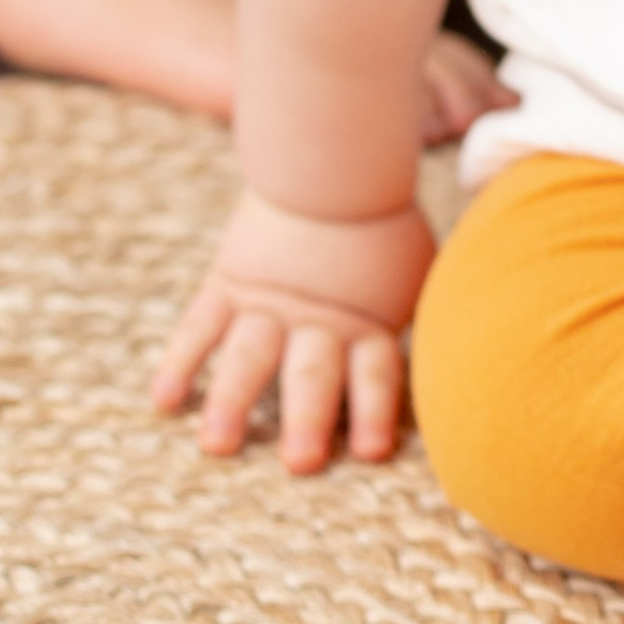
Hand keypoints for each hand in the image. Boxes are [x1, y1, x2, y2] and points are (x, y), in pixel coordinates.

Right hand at [151, 189, 434, 472]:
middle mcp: (316, 320)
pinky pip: (199, 328)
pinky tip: (164, 403)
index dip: (374, 413)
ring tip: (217, 445)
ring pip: (248, 358)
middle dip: (306, 420)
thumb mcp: (418, 268)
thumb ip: (421, 314)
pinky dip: (180, 364)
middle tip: (300, 463)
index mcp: (367, 320)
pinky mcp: (229, 282)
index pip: (374, 373)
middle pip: (312, 375)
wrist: (329, 161)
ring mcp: (267, 303)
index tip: (372, 452)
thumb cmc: (382, 223)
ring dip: (232, 403)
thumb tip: (458, 343)